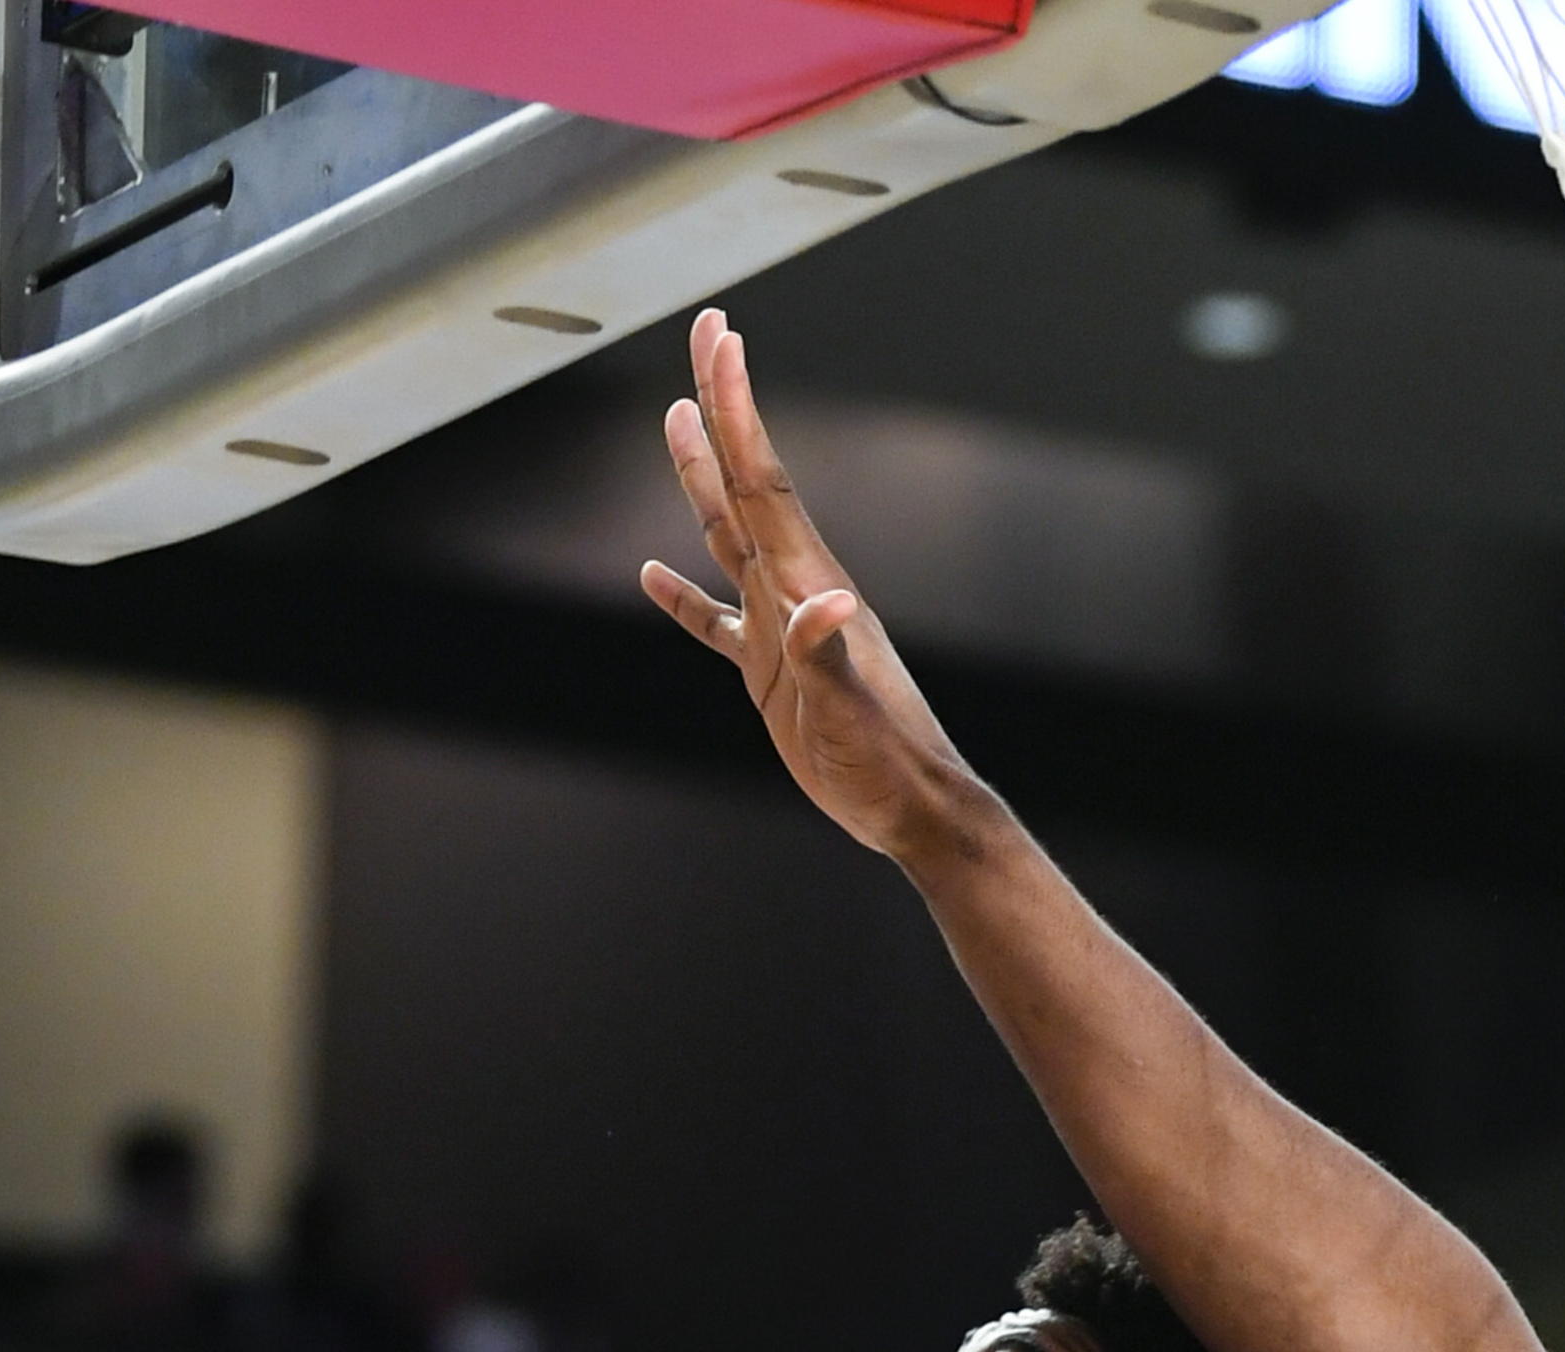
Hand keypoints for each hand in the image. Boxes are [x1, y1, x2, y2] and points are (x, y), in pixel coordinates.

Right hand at [642, 315, 981, 863]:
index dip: (737, 409)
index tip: (721, 340)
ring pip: (727, 535)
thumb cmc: (887, 762)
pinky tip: (655, 578)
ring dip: (702, 477)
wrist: (908, 807)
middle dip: (722, 406)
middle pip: (743, 481)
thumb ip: (829, 655)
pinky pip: (716, 622)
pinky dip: (685, 599)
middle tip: (707, 331)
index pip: (761, 480)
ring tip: (677, 418)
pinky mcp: (770, 673)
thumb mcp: (851, 711)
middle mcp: (792, 589)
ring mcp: (779, 627)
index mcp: (806, 585)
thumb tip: (823, 601)